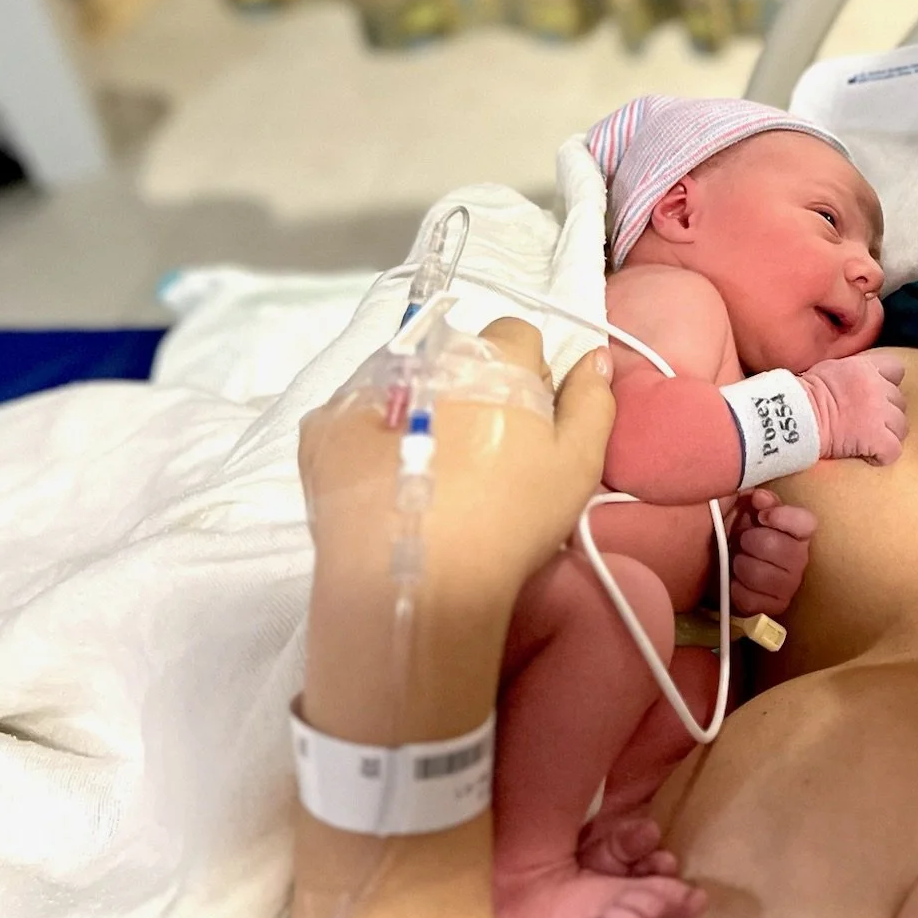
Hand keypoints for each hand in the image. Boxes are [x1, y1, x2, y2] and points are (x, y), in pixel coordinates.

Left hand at [299, 319, 614, 606]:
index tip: (525, 429)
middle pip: (459, 356)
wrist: (415, 581)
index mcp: (493, 358)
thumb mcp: (576, 467)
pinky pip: (354, 416)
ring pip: (405, 382)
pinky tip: (382, 481)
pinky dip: (369, 438)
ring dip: (420, 409)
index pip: (516, 336)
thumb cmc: (509, 522)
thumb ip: (591, 402)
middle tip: (478, 456)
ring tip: (426, 473)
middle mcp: (428, 359)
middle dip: (472, 390)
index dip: (528, 378)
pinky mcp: (323, 428)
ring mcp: (368, 390)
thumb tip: (594, 356)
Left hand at [729, 489, 816, 616]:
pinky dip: (736, 589)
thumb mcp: (743, 509)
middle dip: (749, 541)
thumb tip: (760, 498)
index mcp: (797, 531)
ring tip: (737, 561)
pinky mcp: (775, 608)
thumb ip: (756, 500)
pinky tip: (736, 582)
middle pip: (776, 547)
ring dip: (740, 565)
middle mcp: (800, 559)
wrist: (719, 565)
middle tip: (741, 541)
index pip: (806, 522)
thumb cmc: (735, 533)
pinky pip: (750, 599)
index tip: (761, 515)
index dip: (784, 517)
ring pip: (760, 574)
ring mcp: (790, 586)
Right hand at [798, 351, 907, 465]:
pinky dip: (882, 456)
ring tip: (870, 441)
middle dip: (887, 413)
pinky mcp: (876, 438)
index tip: (877, 395)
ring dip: (888, 435)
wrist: (797, 415)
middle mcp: (877, 388)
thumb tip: (852, 379)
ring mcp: (879, 413)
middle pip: (899, 402)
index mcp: (865, 369)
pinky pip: (893, 450)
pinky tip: (868, 456)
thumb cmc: (804, 394)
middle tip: (868, 423)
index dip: (889, 384)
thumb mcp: (829, 369)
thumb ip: (850, 371)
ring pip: (901, 427)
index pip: (896, 370)